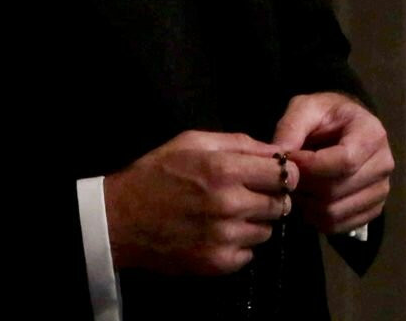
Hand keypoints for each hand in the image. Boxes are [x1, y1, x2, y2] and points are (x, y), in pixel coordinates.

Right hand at [103, 131, 299, 275]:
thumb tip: (277, 152)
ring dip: (256, 222)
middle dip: (271, 197)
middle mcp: (230, 204)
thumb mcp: (193, 142)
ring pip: (268, 230)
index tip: (274, 176)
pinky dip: (241, 244)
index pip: (286, 175)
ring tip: (230, 214)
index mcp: (225, 169)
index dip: (285, 174)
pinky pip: (250, 253)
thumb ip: (238, 142)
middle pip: (281, 204)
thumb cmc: (156, 173)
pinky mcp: (218, 263)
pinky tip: (220, 233)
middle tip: (250, 194)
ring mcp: (225, 237)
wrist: (120, 220)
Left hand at [273, 92, 393, 234]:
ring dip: (307, 205)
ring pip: (334, 212)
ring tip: (298, 187)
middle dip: (304, 186)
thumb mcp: (306, 108)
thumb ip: (291, 127)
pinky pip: (338, 226)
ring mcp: (381, 190)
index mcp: (372, 134)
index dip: (310, 167)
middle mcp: (384, 164)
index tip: (289, 160)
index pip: (344, 161)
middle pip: (336, 190)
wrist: (346, 128)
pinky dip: (316, 218)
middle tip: (288, 176)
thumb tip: (279, 156)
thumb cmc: (326, 116)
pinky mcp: (373, 210)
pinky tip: (310, 200)